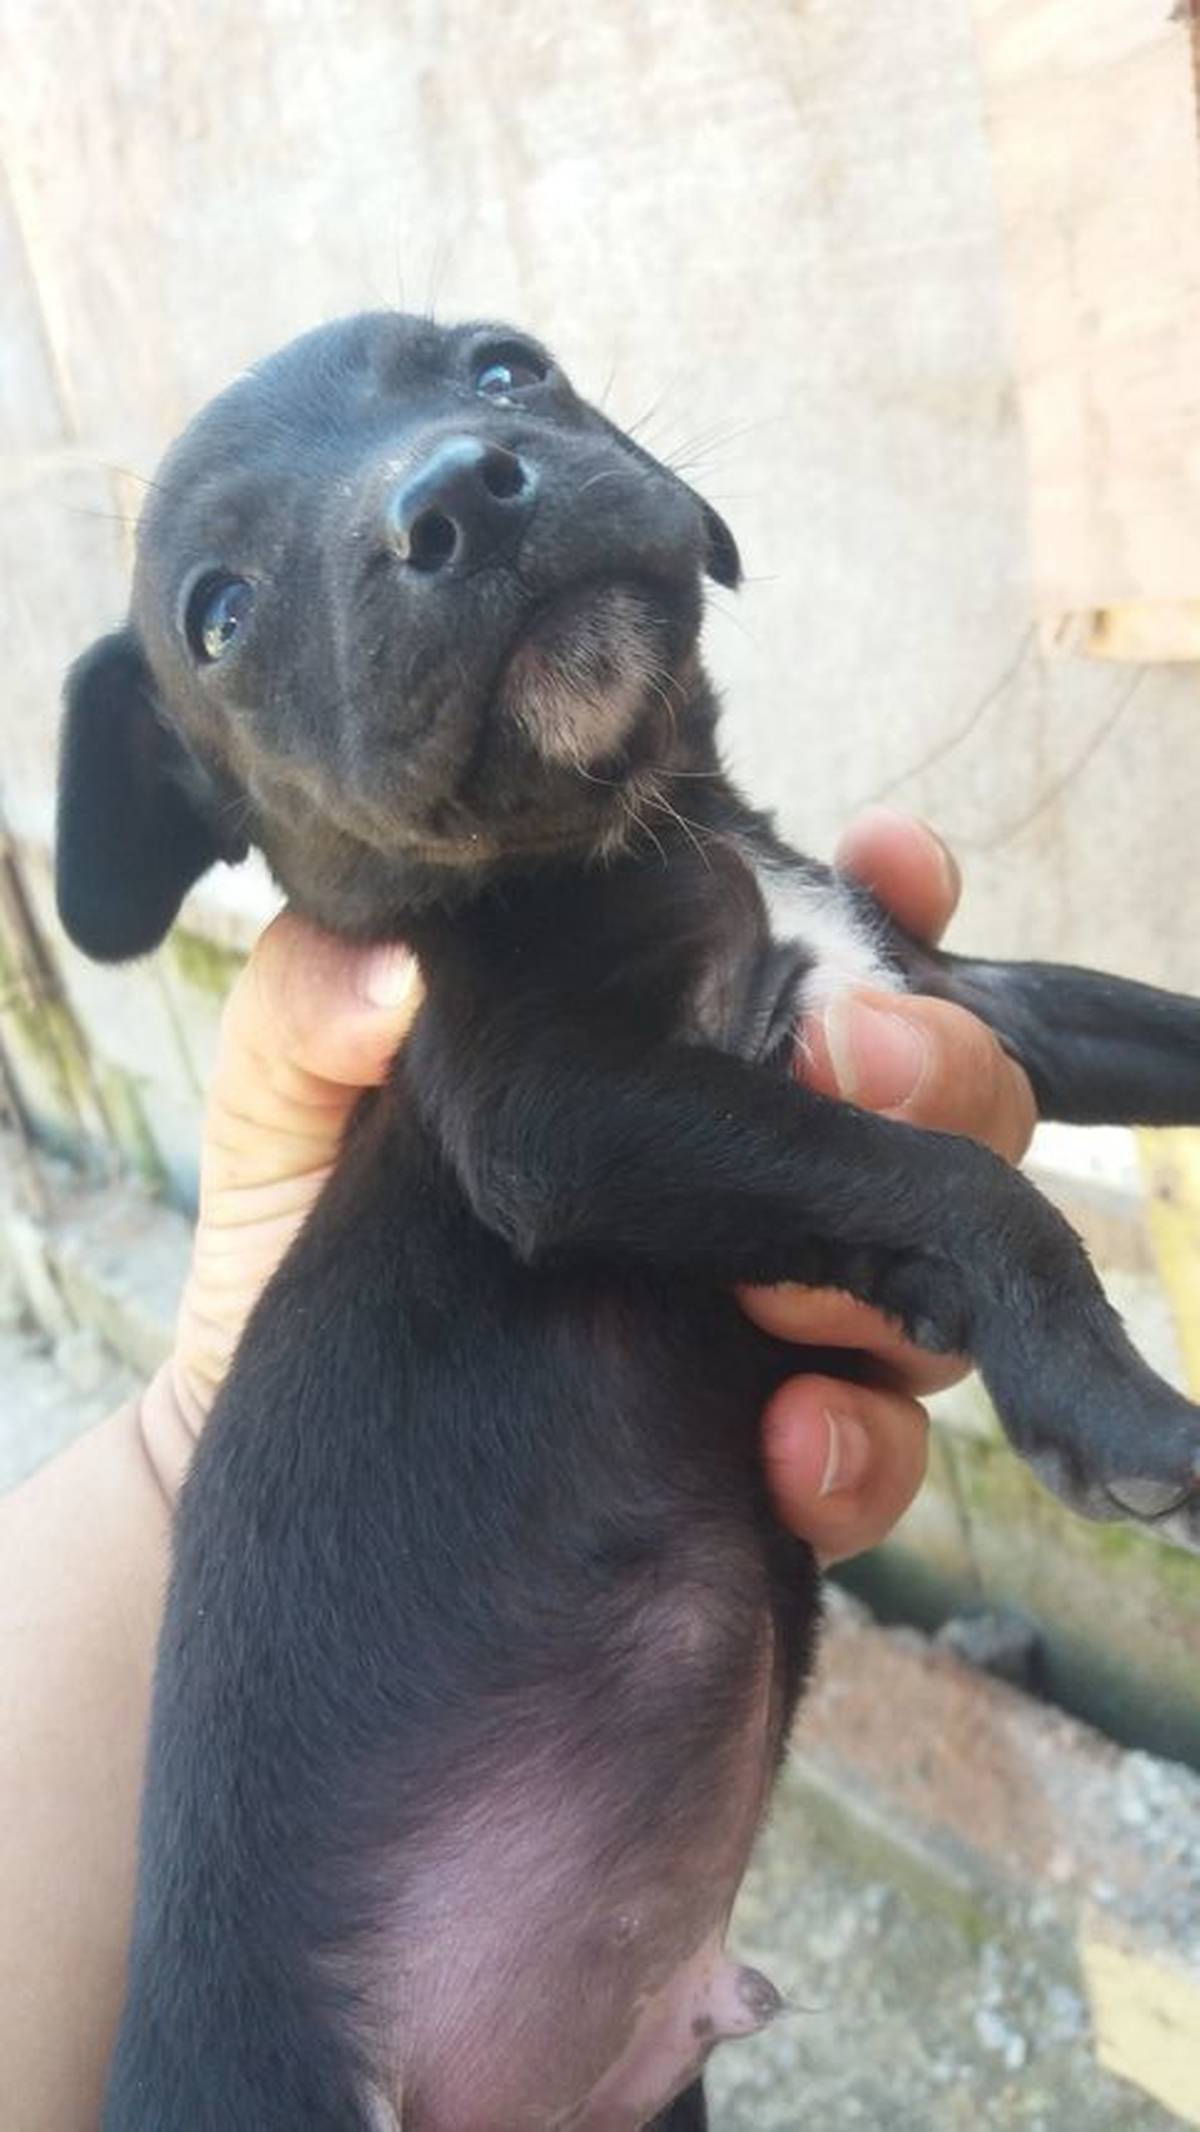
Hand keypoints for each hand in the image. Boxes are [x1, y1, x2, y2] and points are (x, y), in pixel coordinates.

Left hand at [141, 810, 1035, 1562]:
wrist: (288, 1451)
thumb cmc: (298, 1245)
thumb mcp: (281, 1109)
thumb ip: (305, 1011)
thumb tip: (394, 973)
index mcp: (677, 1059)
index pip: (832, 956)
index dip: (895, 897)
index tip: (886, 860)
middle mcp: (756, 1180)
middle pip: (941, 1105)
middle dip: (937, 1066)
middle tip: (853, 1054)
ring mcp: (782, 1323)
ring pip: (933, 1284)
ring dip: (891, 1273)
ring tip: (780, 1288)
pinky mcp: (770, 1462)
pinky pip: (875, 1454)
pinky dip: (856, 1446)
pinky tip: (782, 1440)